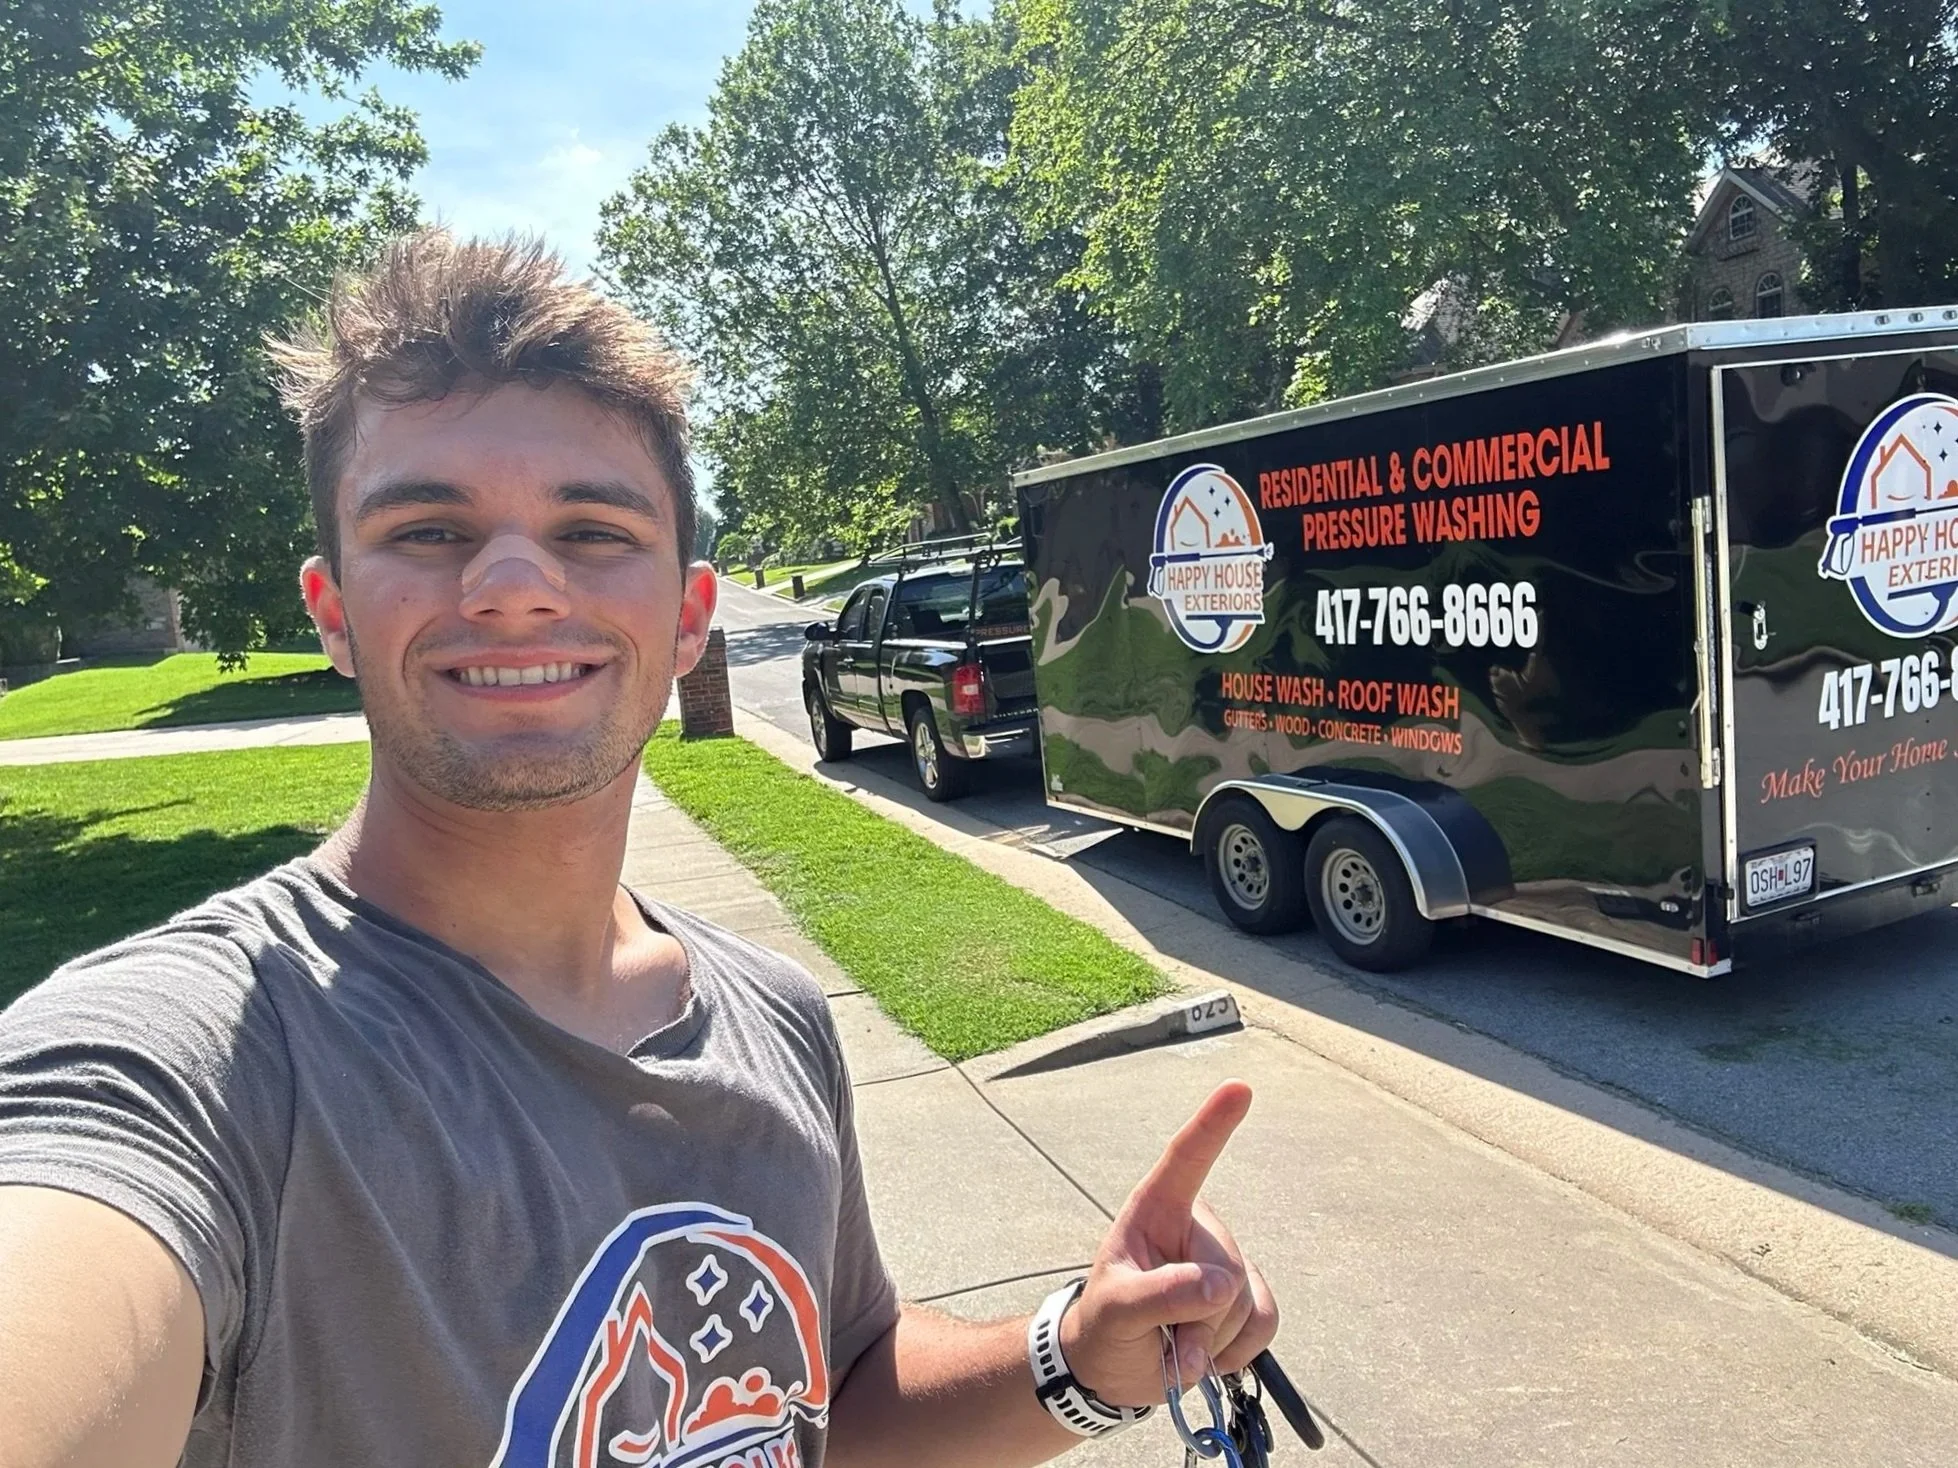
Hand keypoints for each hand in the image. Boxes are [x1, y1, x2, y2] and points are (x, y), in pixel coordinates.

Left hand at [1057, 1080, 1278, 1408]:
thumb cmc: (1105, 1325)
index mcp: (1156, 1210)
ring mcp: (1225, 1263)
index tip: (1239, 1088)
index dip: (1213, 1124)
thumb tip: (1222, 1285)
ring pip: (1245, 1301)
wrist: (1114, 1369)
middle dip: (1196, 1317)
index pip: (1187, 1161)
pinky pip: (1265, 1322)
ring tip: (1172, 1344)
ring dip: (1209, 1340)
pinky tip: (1207, 1355)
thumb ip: (1160, 1294)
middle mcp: (1197, 1229)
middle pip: (1225, 1269)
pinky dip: (1236, 1352)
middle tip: (1158, 1336)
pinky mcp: (1247, 1300)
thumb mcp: (1114, 1311)